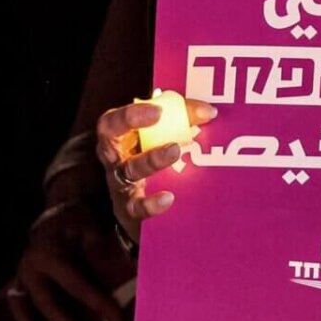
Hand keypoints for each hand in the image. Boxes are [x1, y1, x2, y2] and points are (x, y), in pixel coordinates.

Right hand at [3, 198, 131, 320]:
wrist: (55, 211)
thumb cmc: (76, 220)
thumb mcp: (89, 229)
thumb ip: (99, 251)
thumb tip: (123, 274)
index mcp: (49, 254)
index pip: (75, 285)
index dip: (96, 303)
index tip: (116, 320)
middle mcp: (30, 267)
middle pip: (47, 303)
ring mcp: (20, 274)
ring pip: (22, 307)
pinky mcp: (18, 280)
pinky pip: (16, 305)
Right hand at [94, 96, 217, 242]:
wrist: (141, 204)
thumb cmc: (150, 157)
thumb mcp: (162, 135)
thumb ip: (183, 118)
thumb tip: (208, 112)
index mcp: (119, 138)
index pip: (113, 121)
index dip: (132, 113)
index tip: (158, 110)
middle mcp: (114, 159)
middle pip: (112, 142)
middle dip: (133, 126)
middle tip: (161, 118)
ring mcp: (120, 185)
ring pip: (129, 171)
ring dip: (152, 159)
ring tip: (174, 151)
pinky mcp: (130, 210)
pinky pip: (136, 208)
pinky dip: (151, 203)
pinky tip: (168, 199)